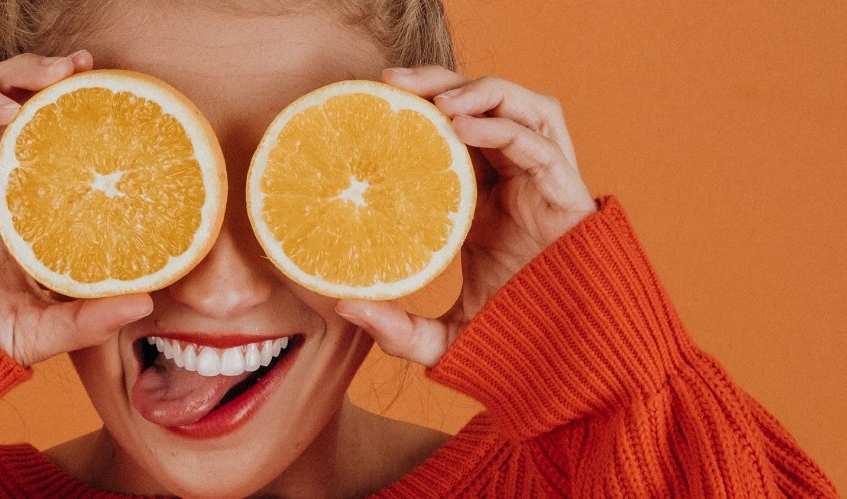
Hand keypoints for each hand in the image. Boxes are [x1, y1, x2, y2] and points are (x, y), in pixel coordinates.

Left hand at [336, 66, 596, 366]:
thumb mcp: (442, 338)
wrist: (571, 363)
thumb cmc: (514, 342)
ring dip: (479, 91)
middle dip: (440, 82)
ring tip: (435, 100)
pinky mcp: (568, 195)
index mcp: (483, 200)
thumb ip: (397, 328)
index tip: (372, 100)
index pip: (452, 133)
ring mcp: (544, 184)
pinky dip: (502, 127)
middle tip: (391, 81)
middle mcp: (514, 182)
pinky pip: (539, 144)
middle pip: (482, 105)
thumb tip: (345, 308)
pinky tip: (464, 127)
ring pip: (520, 107)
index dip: (418, 108)